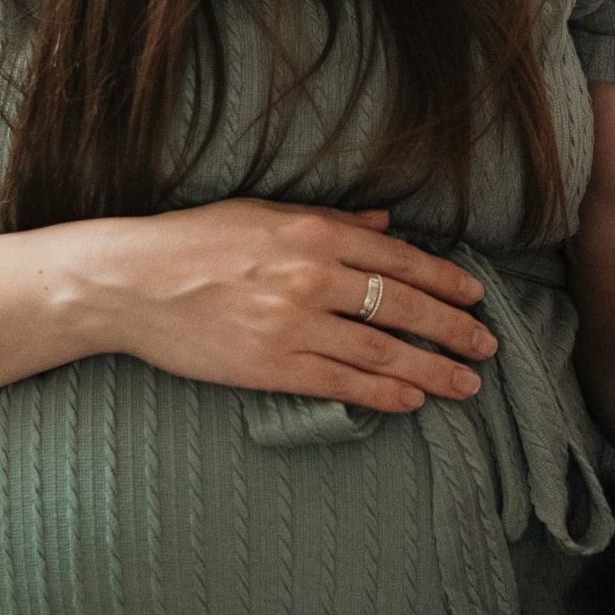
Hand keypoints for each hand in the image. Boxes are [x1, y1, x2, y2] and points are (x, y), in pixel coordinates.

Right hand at [94, 200, 498, 414]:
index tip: (475, 300)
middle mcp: (312, 277)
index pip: (400, 260)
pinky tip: (412, 402)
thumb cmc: (193, 241)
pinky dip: (384, 395)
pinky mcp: (269, 367)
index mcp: (314, 233)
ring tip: (464, 384)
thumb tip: (386, 223)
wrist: (129, 282)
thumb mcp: (263, 212)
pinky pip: (341, 384)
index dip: (445, 283)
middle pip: (403, 307)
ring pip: (382, 352)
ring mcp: (292, 325)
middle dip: (453, 330)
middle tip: (485, 348)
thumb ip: (332, 220)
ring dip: (432, 370)